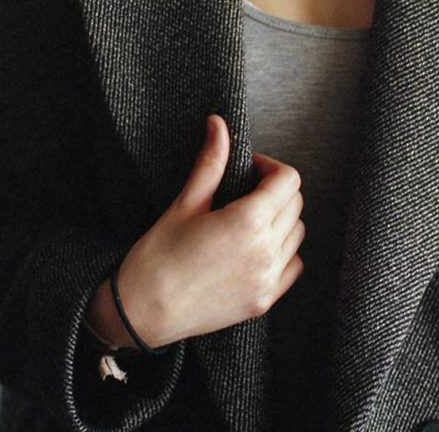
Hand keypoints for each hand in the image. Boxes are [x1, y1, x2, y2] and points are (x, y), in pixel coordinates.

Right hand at [87, 114, 304, 348]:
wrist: (142, 313)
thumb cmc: (157, 257)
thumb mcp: (185, 203)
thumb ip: (211, 162)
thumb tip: (219, 124)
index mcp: (248, 222)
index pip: (288, 180)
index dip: (270, 166)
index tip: (250, 167)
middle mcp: (266, 252)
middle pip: (295, 204)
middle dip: (275, 190)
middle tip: (246, 189)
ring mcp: (267, 280)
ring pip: (296, 235)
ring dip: (280, 219)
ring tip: (249, 218)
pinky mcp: (263, 302)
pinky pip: (293, 267)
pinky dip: (283, 252)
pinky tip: (256, 247)